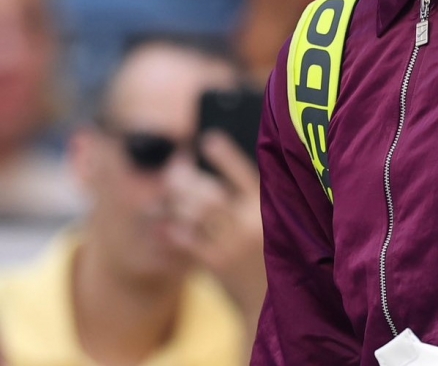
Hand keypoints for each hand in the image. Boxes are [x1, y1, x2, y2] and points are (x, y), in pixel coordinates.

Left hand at [165, 133, 265, 327]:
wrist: (269, 301)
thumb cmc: (268, 256)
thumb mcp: (271, 225)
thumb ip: (248, 202)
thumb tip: (215, 175)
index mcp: (269, 209)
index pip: (244, 175)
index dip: (225, 157)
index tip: (208, 140)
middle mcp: (252, 224)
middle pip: (210, 194)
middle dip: (186, 182)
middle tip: (171, 173)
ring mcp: (234, 245)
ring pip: (197, 216)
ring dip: (175, 204)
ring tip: (162, 199)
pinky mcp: (219, 265)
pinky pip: (188, 241)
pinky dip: (173, 230)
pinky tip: (165, 225)